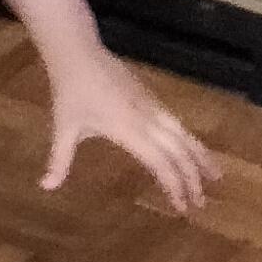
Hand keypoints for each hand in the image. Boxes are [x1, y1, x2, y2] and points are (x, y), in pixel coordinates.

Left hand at [42, 49, 218, 216]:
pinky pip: (178, 123)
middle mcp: (147, 120)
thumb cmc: (70, 92)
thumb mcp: (63, 128)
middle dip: (193, 179)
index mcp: (128, 130)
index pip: (161, 164)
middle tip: (201, 204)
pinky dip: (191, 140)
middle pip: (179, 153)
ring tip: (215, 177)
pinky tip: (193, 148)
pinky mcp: (152, 98)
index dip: (174, 186)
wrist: (79, 53)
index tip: (183, 207)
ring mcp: (152, 107)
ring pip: (185, 135)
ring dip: (200, 158)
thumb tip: (45, 186)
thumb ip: (59, 159)